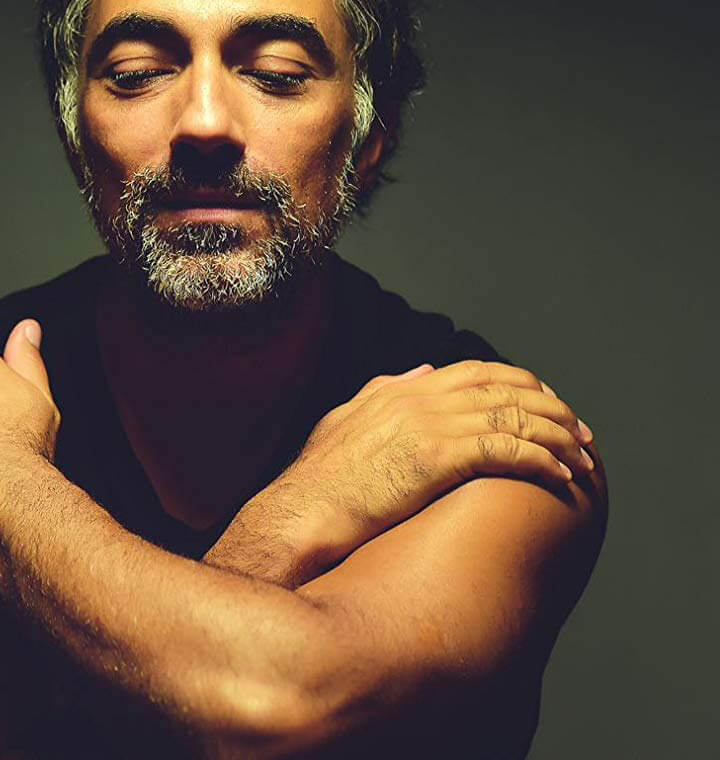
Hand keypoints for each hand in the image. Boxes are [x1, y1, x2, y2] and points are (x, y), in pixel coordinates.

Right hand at [208, 360, 594, 585]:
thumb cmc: (317, 483)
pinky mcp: (435, 458)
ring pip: (513, 416)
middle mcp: (417, 398)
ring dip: (557, 436)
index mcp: (399, 390)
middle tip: (580, 432)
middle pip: (504, 388)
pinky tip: (561, 478)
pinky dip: (541, 460)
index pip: (476, 372)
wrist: (301, 513)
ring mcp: (426, 425)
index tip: (548, 403)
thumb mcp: (344, 421)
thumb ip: (384, 391)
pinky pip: (505, 450)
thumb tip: (420, 370)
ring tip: (583, 458)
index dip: (520, 383)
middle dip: (550, 407)